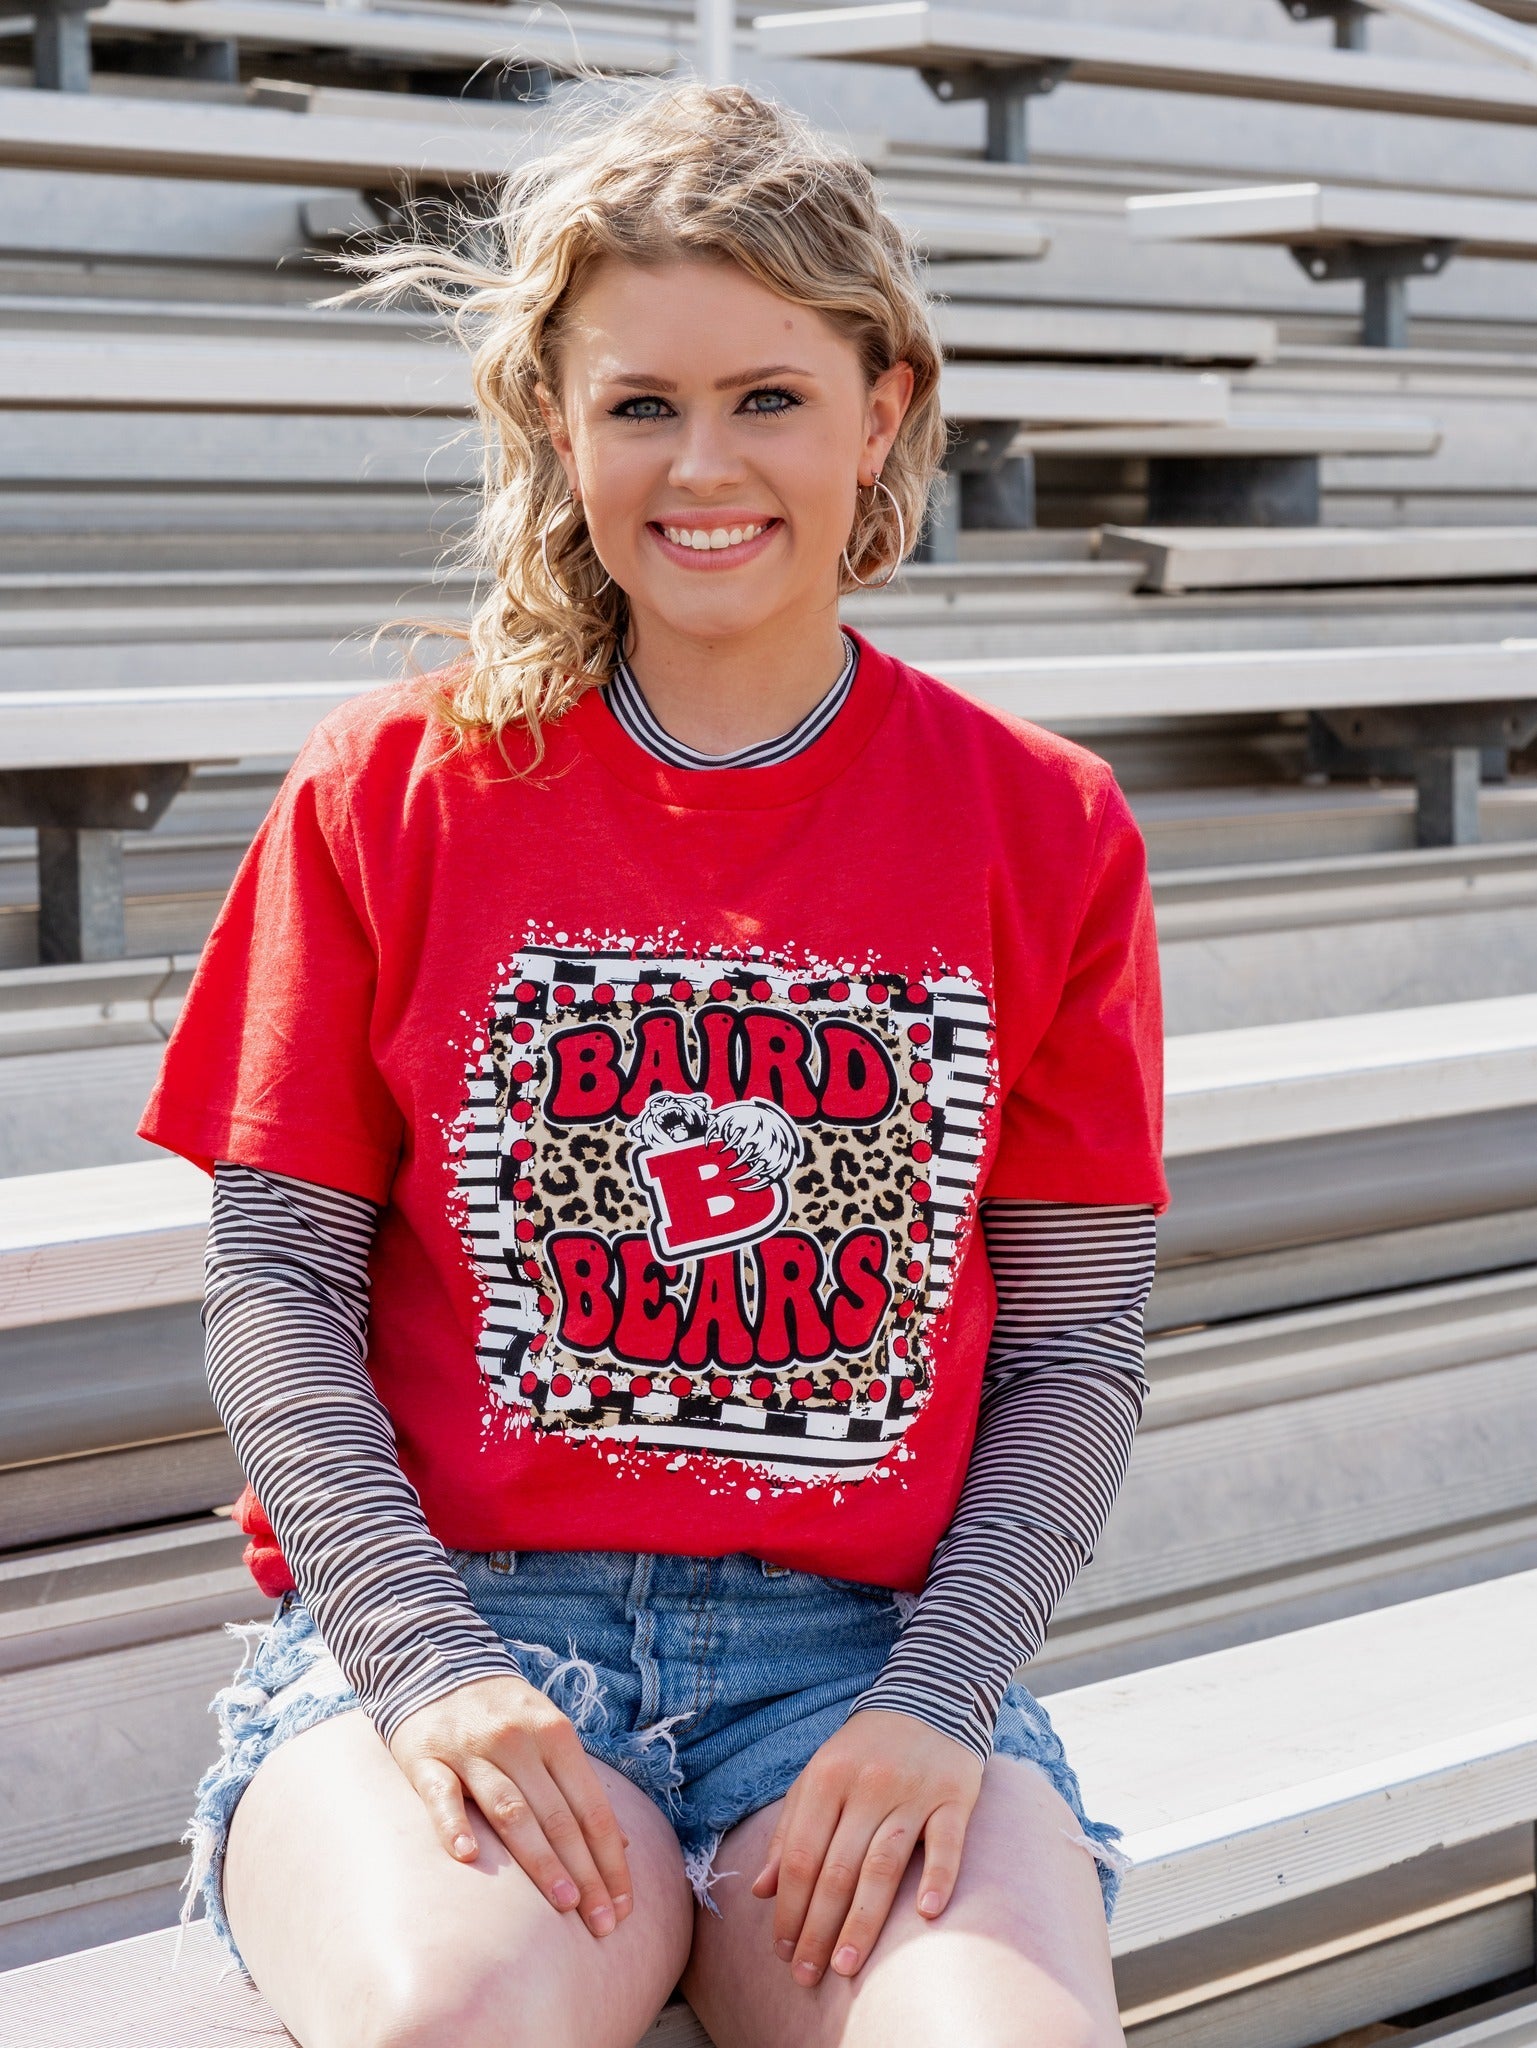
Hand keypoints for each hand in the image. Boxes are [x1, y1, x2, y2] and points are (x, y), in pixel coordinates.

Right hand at [388, 1671, 633, 1937]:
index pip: (592, 1806)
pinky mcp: (427, 1758)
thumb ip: (580, 1785)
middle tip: (602, 1923)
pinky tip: (469, 1857)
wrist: (436, 1664)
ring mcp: (471, 1749)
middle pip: (558, 1816)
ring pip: (511, 1810)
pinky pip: (442, 1795)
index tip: (622, 1905)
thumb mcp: (550, 1734)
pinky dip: (455, 1824)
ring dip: (539, 1859)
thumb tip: (622, 1843)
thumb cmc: (503, 1713)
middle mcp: (518, 1741)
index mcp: (555, 1734)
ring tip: (563, 1902)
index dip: (610, 1858)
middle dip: (585, 1873)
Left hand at [750, 1707, 983, 1985]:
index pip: (800, 1855)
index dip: (789, 1909)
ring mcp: (913, 1791)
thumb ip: (789, 1831)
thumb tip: (762, 1892)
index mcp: (827, 1778)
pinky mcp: (955, 1796)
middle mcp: (867, 1785)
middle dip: (817, 1929)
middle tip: (806, 1976)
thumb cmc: (865, 1750)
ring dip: (862, 1921)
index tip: (782, 1952)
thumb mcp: (818, 1778)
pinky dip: (937, 1877)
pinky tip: (925, 1914)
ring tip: (844, 1966)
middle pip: (837, 1869)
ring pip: (883, 1865)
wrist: (929, 1696)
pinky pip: (945, 1842)